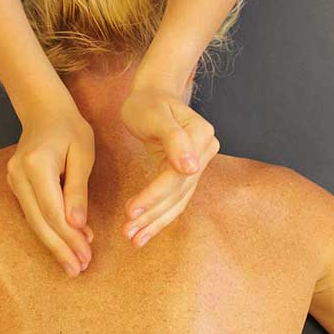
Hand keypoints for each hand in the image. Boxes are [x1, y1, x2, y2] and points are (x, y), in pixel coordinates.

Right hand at [6, 101, 94, 277]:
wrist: (44, 110)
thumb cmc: (70, 128)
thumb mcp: (83, 154)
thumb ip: (78, 189)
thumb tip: (77, 225)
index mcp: (36, 165)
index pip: (53, 210)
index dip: (69, 236)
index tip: (86, 255)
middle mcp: (18, 175)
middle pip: (39, 221)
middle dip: (60, 248)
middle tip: (79, 269)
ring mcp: (13, 181)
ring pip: (33, 221)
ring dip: (54, 244)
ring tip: (74, 264)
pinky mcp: (16, 185)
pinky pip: (33, 213)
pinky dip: (49, 230)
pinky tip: (65, 244)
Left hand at [119, 86, 219, 247]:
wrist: (153, 93)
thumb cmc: (149, 101)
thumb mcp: (155, 114)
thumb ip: (173, 139)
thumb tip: (190, 168)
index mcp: (201, 136)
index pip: (176, 176)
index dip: (154, 196)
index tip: (130, 212)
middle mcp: (205, 152)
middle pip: (178, 192)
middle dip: (152, 215)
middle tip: (128, 233)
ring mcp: (198, 164)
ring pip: (178, 200)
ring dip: (156, 222)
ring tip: (134, 239)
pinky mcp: (187, 173)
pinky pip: (175, 198)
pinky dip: (160, 216)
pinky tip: (144, 231)